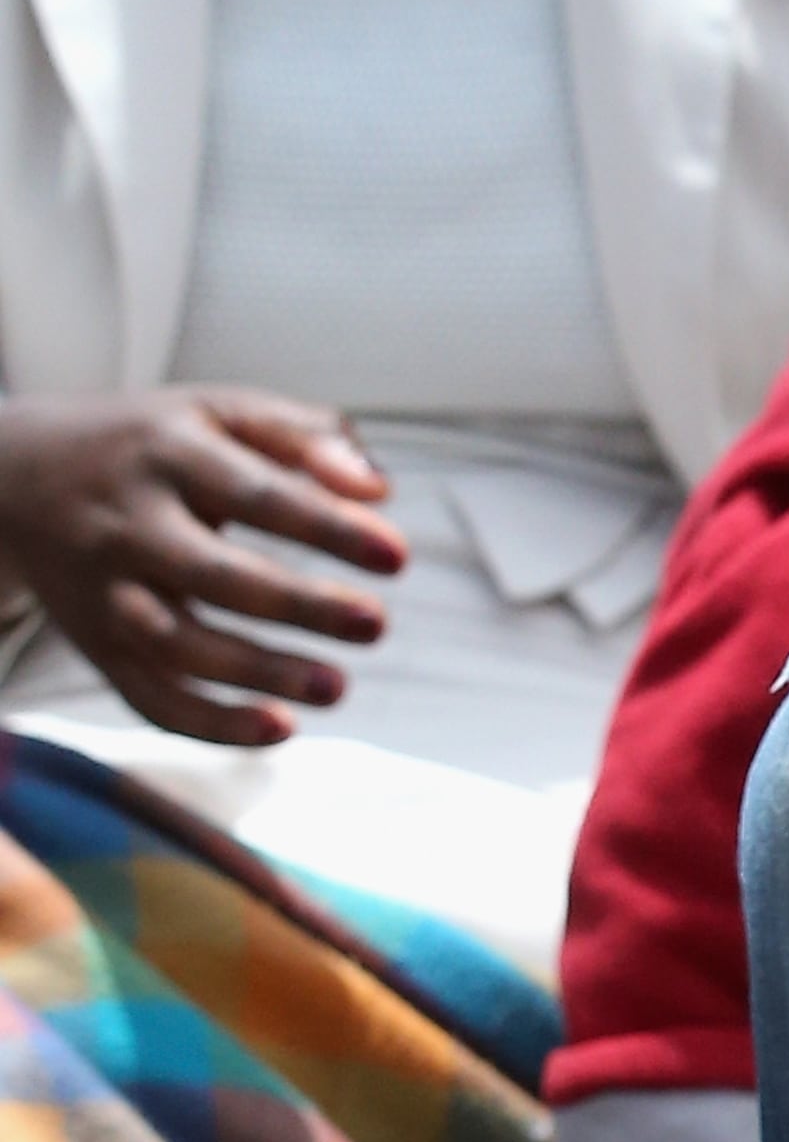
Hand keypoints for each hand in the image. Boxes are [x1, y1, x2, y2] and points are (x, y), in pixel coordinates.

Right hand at [0, 388, 404, 742]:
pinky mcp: (96, 644)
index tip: (398, 556)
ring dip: (260, 674)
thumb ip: (309, 437)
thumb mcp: (222, 413)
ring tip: (339, 687)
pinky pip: (148, 696)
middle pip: (213, 573)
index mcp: (168, 453)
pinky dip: (211, 723)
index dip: (328, 527)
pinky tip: (280, 728)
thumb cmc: (154, 443)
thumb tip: (380, 491)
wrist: (15, 474)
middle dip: (299, 605)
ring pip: (177, 645)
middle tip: (376, 625)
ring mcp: (105, 589)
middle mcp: (129, 523)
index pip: (256, 492)